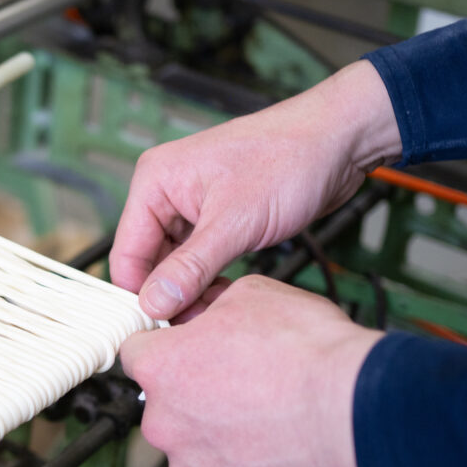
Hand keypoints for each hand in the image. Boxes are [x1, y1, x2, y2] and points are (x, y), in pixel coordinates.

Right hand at [110, 60, 401, 318]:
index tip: (157, 327)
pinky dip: (205, 279)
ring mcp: (190, 205)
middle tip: (191, 325)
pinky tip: (222, 295)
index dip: (138, 293)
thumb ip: (190, 267)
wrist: (339, 140)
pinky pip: (196, 258)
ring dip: (188, 290)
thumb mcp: (234, 222)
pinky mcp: (214, 218)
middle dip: (166, 294)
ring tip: (211, 312)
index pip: (126, 252)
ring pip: (172, 263)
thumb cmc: (289, 158)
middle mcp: (165, 192)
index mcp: (154, 181)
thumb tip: (154, 303)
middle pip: (146, 260)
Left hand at [120, 276, 382, 466]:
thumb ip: (210, 304)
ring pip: (192, 445)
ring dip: (216, 433)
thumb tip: (203, 310)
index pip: (136, 353)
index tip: (186, 350)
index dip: (165, 347)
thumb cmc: (306, 354)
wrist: (354, 413)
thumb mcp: (251, 294)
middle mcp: (163, 421)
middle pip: (166, 404)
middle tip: (240, 383)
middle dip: (194, 394)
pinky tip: (272, 449)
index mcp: (159, 367)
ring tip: (263, 418)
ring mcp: (190, 466)